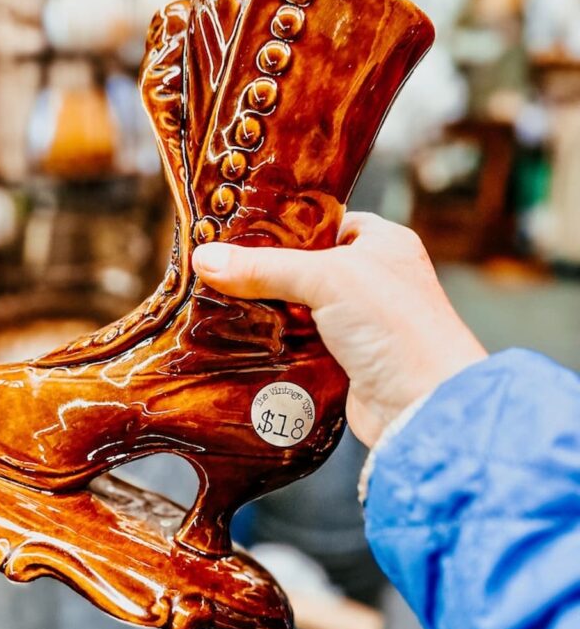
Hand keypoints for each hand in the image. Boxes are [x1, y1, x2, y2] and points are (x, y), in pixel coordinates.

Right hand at [192, 212, 485, 447]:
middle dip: (262, 274)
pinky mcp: (342, 363)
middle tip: (215, 270)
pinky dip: (272, 346)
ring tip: (215, 304)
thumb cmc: (397, 327)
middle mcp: (372, 280)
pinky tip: (239, 342)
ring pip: (295, 310)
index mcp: (380, 243)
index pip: (321, 222)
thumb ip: (265, 267)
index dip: (279, 226)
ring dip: (264, 313)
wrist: (422, 406)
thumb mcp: (327, 278)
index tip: (232, 230)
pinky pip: (295, 347)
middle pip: (301, 268)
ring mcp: (358, 324)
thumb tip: (206, 258)